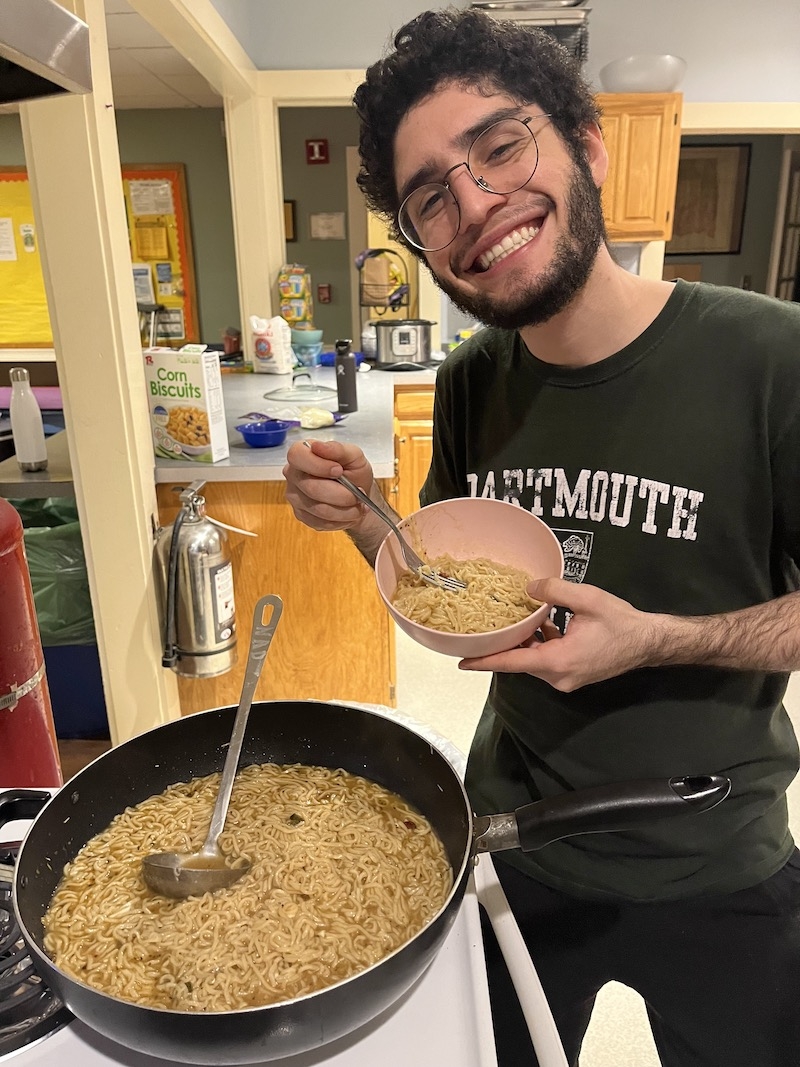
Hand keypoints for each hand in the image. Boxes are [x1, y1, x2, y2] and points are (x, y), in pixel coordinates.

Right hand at [283, 439, 374, 532]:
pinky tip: (348, 512)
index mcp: (302, 454)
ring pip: (319, 509)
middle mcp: (294, 475)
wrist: (358, 495)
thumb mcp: (354, 456)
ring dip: (345, 510)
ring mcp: (295, 497)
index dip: (318, 465)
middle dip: (341, 494)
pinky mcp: (302, 515)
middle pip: (311, 487)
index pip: (297, 456)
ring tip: (358, 505)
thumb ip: (338, 449)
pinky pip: (320, 522)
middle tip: (358, 494)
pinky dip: (340, 519)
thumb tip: (318, 446)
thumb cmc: (354, 472)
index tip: (339, 470)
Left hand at [459, 577, 657, 690]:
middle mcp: (558, 677)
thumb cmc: (621, 622)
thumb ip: (554, 591)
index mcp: (558, 661)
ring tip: (513, 618)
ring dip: (525, 641)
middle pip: (521, 661)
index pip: (513, 662)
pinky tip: (542, 622)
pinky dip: (540, 644)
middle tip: (485, 627)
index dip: (485, 661)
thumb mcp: (587, 599)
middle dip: (505, 644)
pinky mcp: (573, 675)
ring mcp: (566, 679)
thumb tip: (527, 588)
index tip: (462, 661)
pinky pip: (547, 660)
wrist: (649, 642)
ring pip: (534, 660)